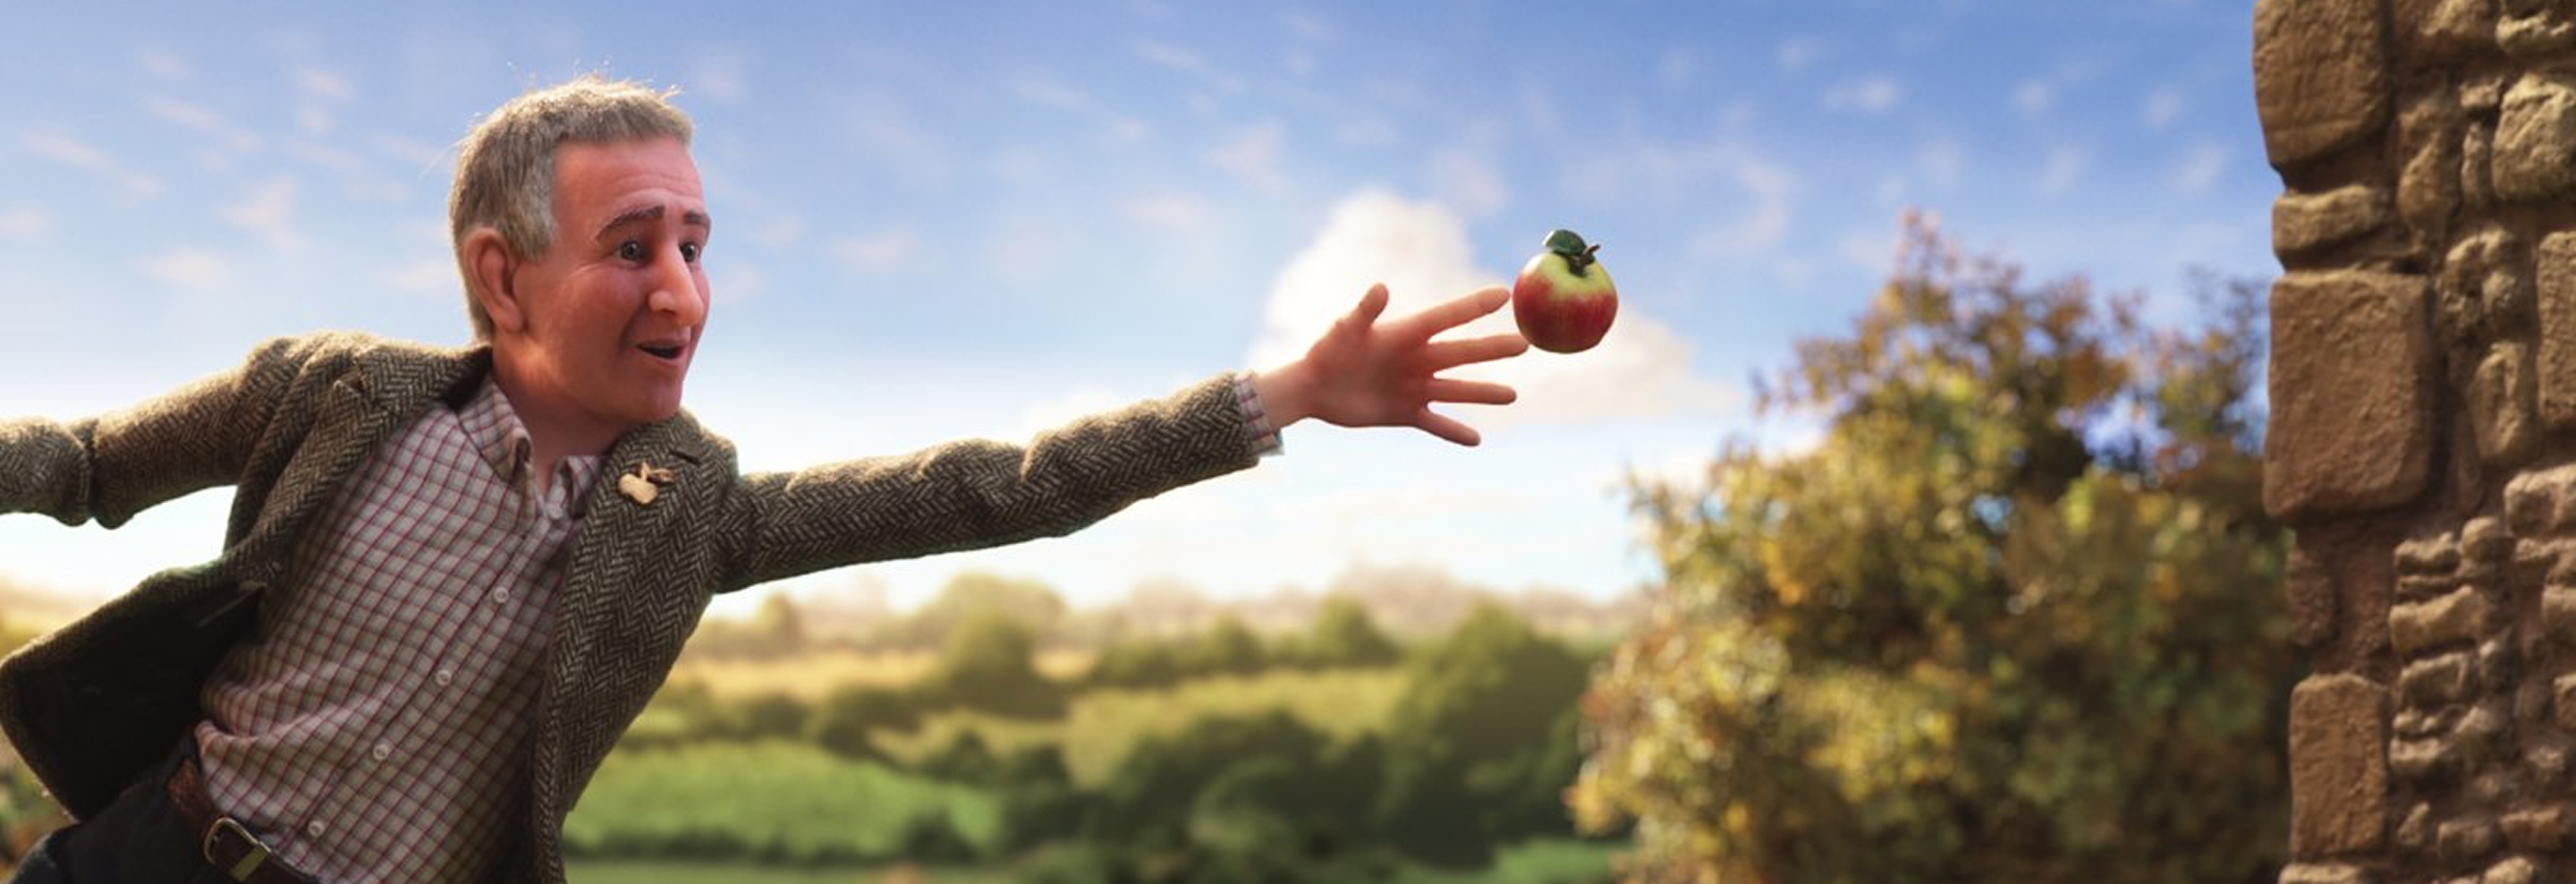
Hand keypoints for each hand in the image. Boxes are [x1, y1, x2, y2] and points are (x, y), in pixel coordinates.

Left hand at [1254, 283, 1529, 445]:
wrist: (1313, 388)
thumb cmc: (1327, 350)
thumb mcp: (1345, 329)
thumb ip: (1364, 311)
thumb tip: (1381, 288)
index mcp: (1407, 334)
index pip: (1447, 317)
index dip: (1474, 306)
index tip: (1504, 294)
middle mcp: (1418, 360)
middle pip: (1461, 353)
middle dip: (1492, 349)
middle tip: (1524, 344)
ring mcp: (1415, 388)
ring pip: (1456, 390)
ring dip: (1483, 393)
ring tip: (1512, 395)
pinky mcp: (1406, 413)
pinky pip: (1436, 423)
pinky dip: (1454, 432)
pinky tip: (1476, 440)